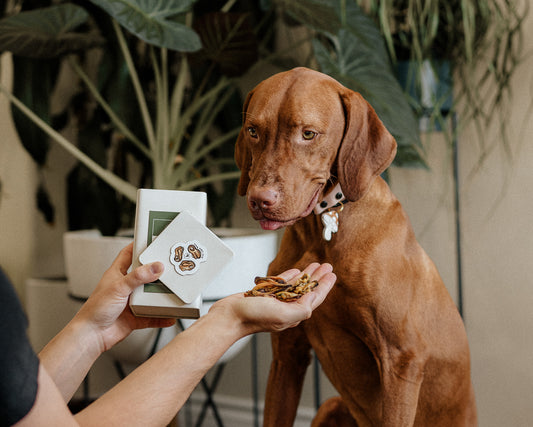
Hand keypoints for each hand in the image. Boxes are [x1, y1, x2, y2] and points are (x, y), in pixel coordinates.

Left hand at [75, 243, 174, 352]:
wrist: (92, 336)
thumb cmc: (95, 310)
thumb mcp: (118, 287)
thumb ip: (138, 277)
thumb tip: (156, 267)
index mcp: (117, 274)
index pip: (128, 254)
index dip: (139, 246)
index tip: (152, 240)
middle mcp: (125, 287)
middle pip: (145, 275)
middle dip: (157, 272)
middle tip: (170, 267)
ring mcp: (131, 302)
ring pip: (150, 295)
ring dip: (161, 296)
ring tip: (172, 291)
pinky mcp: (135, 317)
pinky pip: (152, 315)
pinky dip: (162, 316)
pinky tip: (169, 316)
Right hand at [209, 263, 335, 334]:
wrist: (229, 317)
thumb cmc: (252, 317)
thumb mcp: (282, 314)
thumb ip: (301, 308)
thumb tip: (313, 299)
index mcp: (293, 314)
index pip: (314, 298)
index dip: (324, 285)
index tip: (332, 274)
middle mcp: (286, 308)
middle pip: (307, 290)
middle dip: (318, 277)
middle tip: (327, 266)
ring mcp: (276, 301)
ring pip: (296, 285)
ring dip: (306, 274)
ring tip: (315, 264)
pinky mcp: (265, 295)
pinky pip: (281, 283)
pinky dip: (290, 276)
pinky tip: (296, 271)